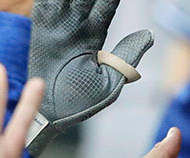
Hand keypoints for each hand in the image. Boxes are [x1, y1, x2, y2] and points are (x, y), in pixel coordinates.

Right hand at [26, 0, 153, 157]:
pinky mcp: (39, 29)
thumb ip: (126, 56)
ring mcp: (57, 27)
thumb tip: (150, 34)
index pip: (106, 5)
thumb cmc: (80, 104)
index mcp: (94, 37)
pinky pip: (45, 4)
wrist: (48, 115)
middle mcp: (76, 27)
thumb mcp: (110, 82)